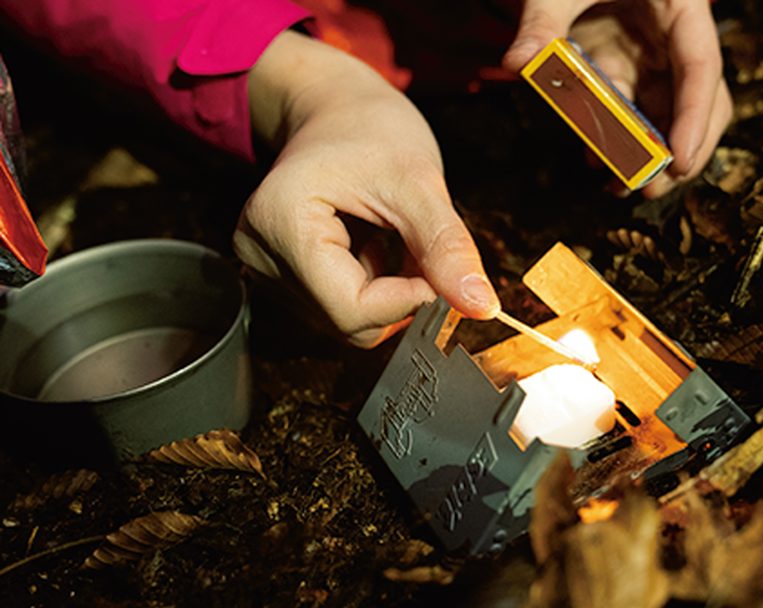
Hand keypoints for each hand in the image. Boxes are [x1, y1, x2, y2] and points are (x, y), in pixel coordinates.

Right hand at [236, 31, 498, 347]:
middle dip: (398, 295)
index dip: (406, 299)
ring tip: (388, 237)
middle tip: (416, 246)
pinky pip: (337, 310)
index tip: (435, 265)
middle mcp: (257, 255)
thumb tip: (482, 307)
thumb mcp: (418, 182)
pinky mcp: (277, 276)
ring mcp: (262, 268)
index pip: (351, 310)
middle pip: (347, 323)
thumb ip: (447, 248)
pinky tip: (370, 245)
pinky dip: (370, 288)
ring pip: (346, 322)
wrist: (334, 107)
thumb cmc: (370, 129)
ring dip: (385, 293)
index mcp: (280, 223)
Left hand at [503, 0, 731, 196]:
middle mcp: (674, 37)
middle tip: (650, 188)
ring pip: (668, 114)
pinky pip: (632, 112)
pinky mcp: (628, 69)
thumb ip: (542, 21)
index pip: (700, 67)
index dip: (694, 118)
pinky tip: (597, 161)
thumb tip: (519, 63)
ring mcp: (652, 56)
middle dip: (681, 148)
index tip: (680, 162)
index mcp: (679, 5)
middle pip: (698, 100)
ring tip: (620, 187)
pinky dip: (619, 140)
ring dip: (648, 153)